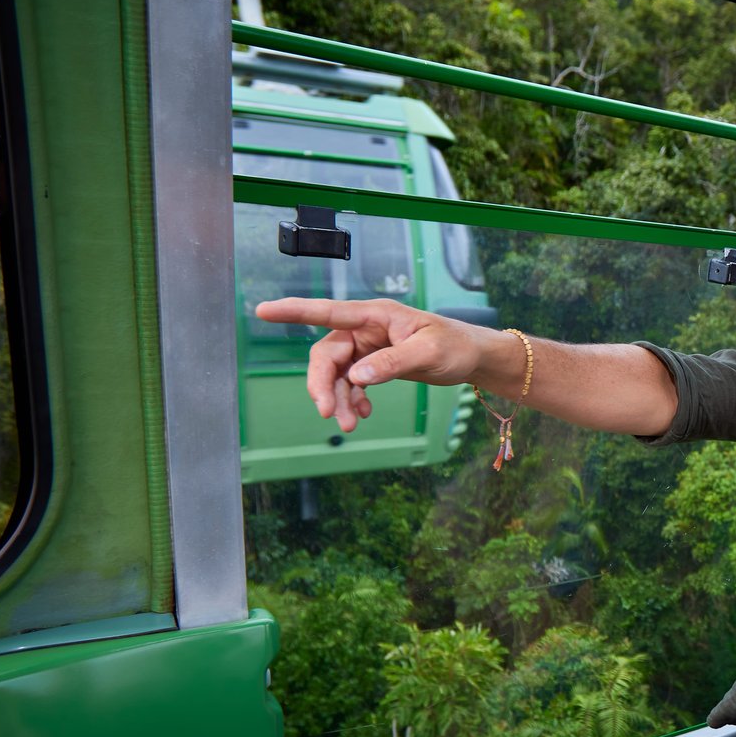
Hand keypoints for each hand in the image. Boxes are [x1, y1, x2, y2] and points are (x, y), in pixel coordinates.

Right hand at [255, 296, 489, 431]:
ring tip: (348, 425)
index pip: (328, 312)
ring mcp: (367, 347)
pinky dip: (351, 400)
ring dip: (337, 400)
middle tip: (327, 414)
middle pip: (326, 356)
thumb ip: (392, 363)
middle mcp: (365, 329)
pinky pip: (350, 383)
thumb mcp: (428, 353)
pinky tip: (361, 415)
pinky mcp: (373, 363)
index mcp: (375, 315)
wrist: (471, 356)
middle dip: (323, 385)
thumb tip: (357, 376)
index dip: (294, 311)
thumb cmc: (454, 345)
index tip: (264, 310)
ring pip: (336, 375)